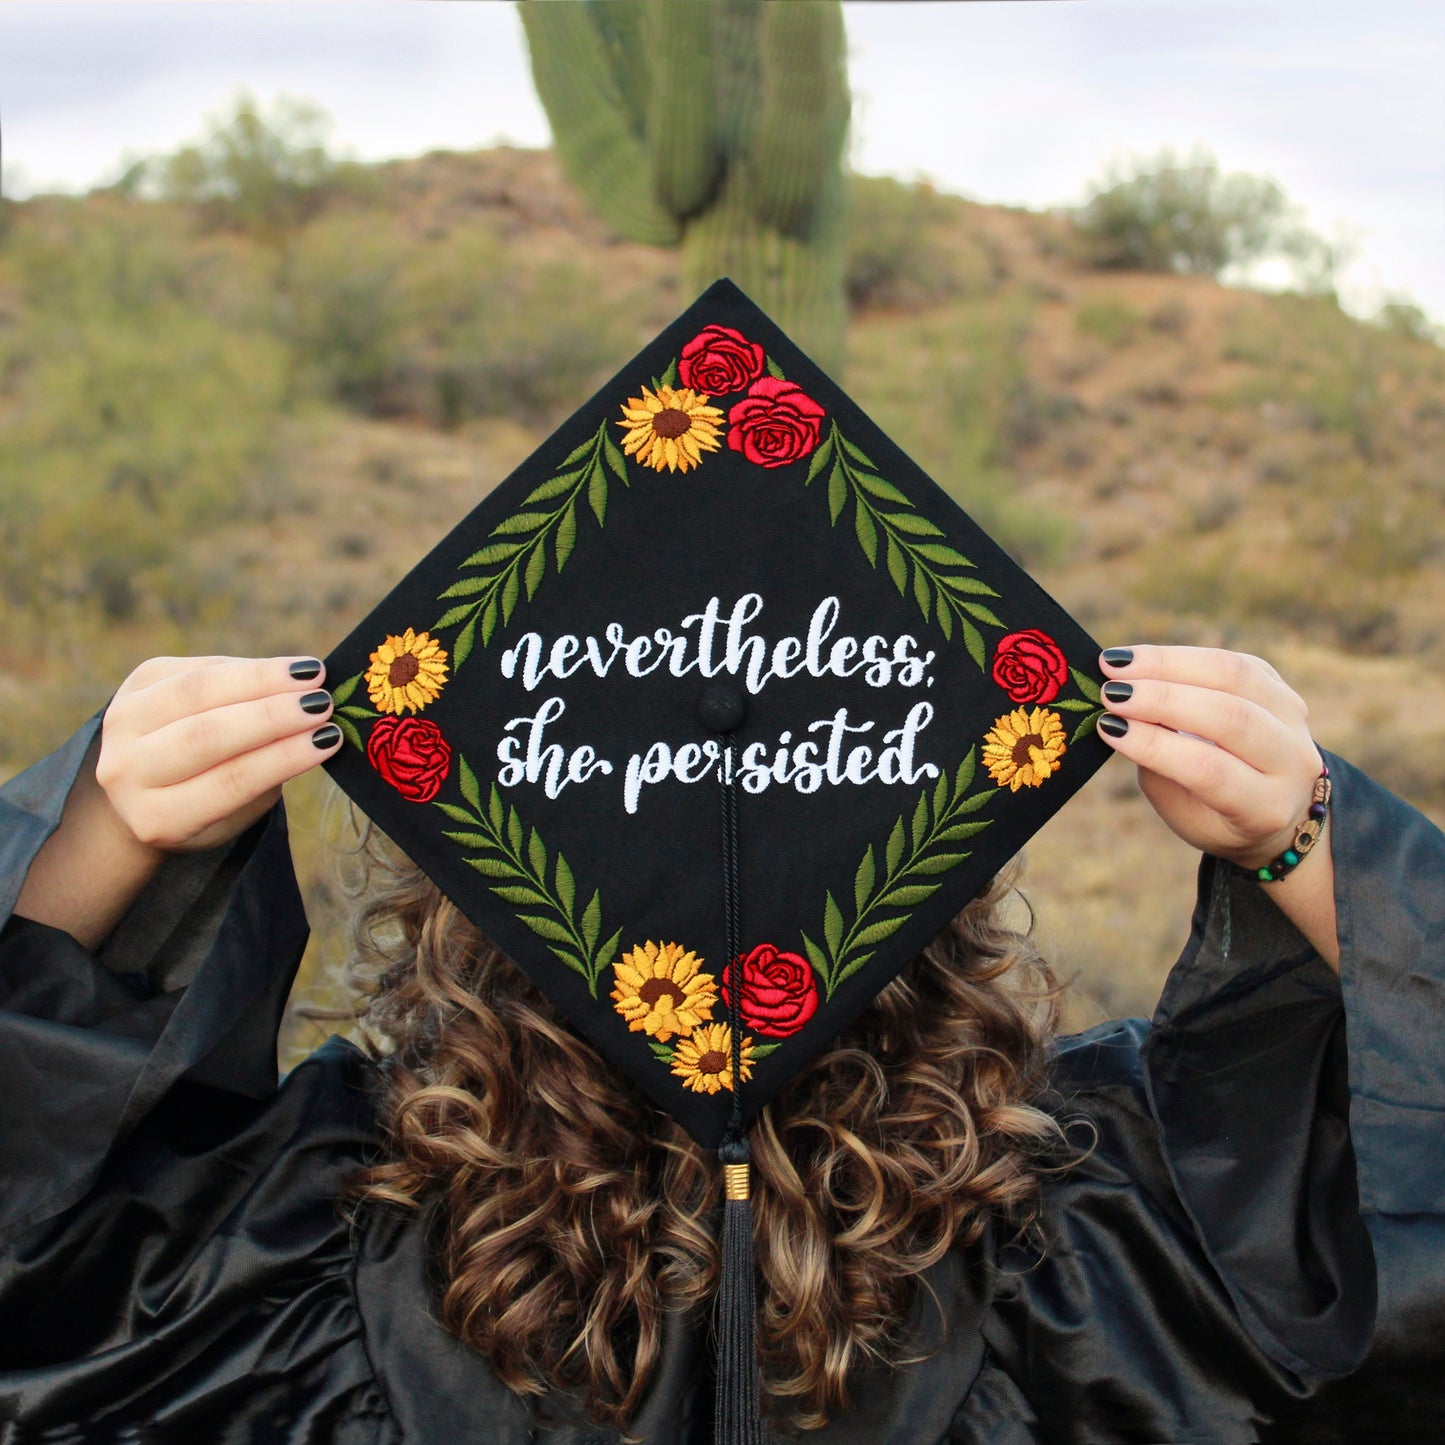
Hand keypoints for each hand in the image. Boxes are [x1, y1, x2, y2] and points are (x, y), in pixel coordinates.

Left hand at [17, 655, 343, 950]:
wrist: (142, 785)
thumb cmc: (208, 801)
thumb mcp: (237, 810)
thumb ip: (267, 773)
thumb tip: (318, 728)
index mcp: (159, 818)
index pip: (230, 781)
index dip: (283, 756)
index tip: (330, 737)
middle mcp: (128, 771)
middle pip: (207, 735)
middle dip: (272, 715)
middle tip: (323, 702)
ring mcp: (122, 723)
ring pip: (196, 691)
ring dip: (261, 679)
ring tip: (311, 674)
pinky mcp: (134, 683)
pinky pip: (196, 668)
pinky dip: (246, 668)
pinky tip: (284, 670)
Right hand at [1093, 645, 1321, 869]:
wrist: (1281, 806)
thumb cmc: (1217, 814)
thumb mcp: (1184, 811)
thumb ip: (1159, 768)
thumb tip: (1123, 715)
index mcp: (1265, 807)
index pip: (1210, 769)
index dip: (1156, 745)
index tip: (1108, 726)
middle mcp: (1292, 760)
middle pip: (1229, 716)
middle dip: (1162, 699)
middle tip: (1110, 691)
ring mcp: (1293, 718)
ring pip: (1234, 675)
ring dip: (1168, 664)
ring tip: (1118, 664)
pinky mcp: (1280, 686)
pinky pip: (1231, 661)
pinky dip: (1181, 657)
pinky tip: (1140, 659)